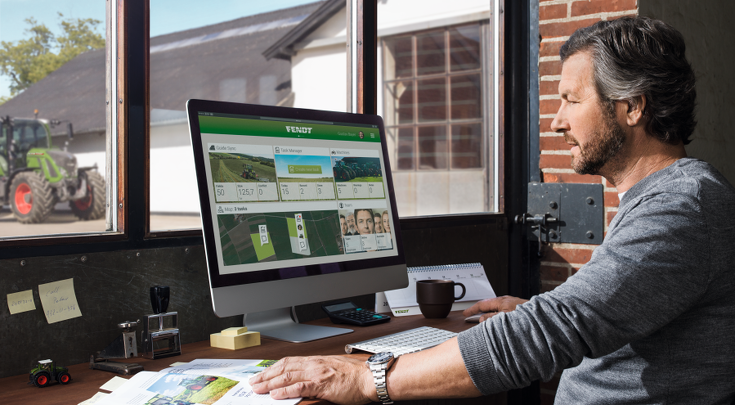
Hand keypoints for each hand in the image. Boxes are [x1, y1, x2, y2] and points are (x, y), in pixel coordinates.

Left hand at [249, 355, 375, 403]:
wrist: (370, 378)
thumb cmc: (356, 376)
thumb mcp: (333, 369)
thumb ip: (318, 372)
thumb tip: (305, 379)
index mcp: (316, 360)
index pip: (289, 362)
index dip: (273, 368)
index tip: (263, 373)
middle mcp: (314, 364)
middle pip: (284, 367)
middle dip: (266, 375)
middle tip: (253, 382)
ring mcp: (317, 374)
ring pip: (287, 376)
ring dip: (270, 383)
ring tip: (258, 389)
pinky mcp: (321, 385)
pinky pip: (299, 387)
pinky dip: (285, 391)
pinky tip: (275, 395)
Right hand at [463, 295, 527, 321]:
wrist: (541, 316)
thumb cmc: (525, 317)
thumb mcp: (504, 319)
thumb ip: (491, 318)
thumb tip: (481, 319)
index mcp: (501, 301)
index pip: (482, 304)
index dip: (472, 310)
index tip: (465, 314)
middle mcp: (506, 300)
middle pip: (488, 305)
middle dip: (479, 311)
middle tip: (471, 317)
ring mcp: (511, 303)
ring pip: (495, 308)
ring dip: (488, 314)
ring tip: (483, 322)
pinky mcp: (516, 308)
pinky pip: (502, 311)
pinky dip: (496, 316)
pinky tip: (498, 322)